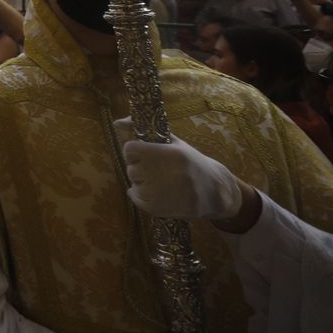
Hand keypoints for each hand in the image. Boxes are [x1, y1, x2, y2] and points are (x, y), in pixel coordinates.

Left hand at [118, 120, 243, 220]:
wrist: (216, 191)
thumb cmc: (192, 162)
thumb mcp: (174, 142)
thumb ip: (146, 131)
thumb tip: (116, 123)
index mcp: (168, 153)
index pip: (130, 150)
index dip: (136, 152)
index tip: (147, 155)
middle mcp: (166, 173)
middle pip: (131, 169)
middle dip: (141, 169)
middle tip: (160, 171)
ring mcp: (163, 193)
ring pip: (134, 185)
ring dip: (143, 184)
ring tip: (163, 182)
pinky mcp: (161, 209)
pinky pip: (137, 199)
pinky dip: (143, 197)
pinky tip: (159, 193)